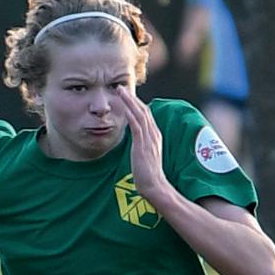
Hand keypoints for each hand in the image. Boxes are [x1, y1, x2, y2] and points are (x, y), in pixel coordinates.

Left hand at [109, 89, 175, 211]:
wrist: (155, 186)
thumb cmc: (148, 175)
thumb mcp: (145, 157)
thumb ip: (142, 147)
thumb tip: (136, 145)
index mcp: (155, 137)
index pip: (146, 116)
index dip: (137, 105)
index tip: (127, 96)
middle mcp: (153, 134)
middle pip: (143, 111)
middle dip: (132, 99)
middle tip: (121, 88)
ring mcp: (149, 139)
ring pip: (140, 114)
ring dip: (129, 101)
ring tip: (120, 91)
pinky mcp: (142, 144)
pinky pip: (136, 124)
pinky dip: (130, 113)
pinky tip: (123, 105)